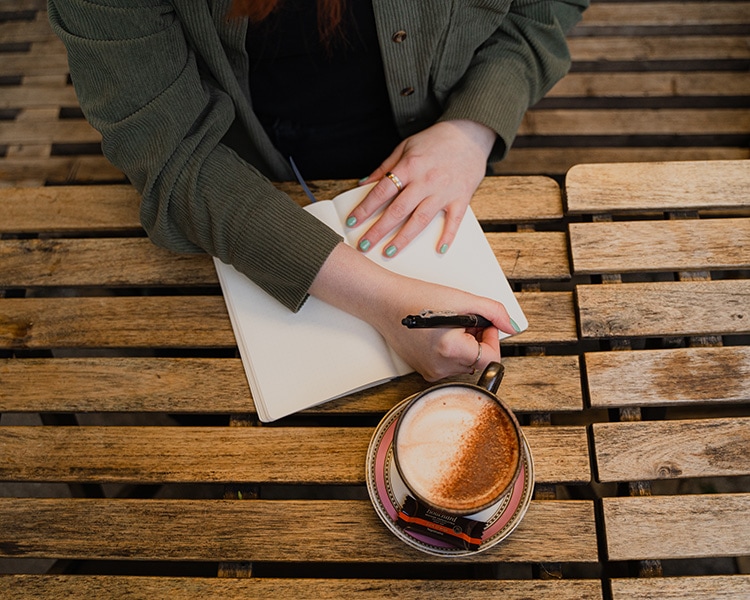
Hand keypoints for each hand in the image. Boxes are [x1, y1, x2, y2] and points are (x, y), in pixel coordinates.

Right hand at [309, 244, 516, 381]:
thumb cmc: (416, 298)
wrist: (384, 302)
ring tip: (449, 325)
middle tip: (465, 319)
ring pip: (465, 364)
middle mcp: (441, 367)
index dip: (492, 339)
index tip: (482, 323)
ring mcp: (431, 372)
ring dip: (466, 346)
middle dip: (478, 340)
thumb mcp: (462, 299)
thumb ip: (493, 312)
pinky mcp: (424, 371)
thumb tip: (510, 326)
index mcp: (451, 351)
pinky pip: (450, 365)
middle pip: (479, 361)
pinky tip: (439, 334)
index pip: (492, 359)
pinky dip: (452, 351)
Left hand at [347, 120, 495, 257]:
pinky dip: (447, 236)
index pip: (382, 191)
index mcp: (409, 166)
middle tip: (364, 245)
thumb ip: (385, 167)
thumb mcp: (405, 147)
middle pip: (398, 210)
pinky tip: (439, 250)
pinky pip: (454, 221)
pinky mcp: (461, 198)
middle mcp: (425, 181)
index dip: (365, 208)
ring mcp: (444, 191)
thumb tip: (363, 183)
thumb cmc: (435, 141)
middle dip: (378, 230)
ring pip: (420, 220)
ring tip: (388, 252)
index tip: (352, 222)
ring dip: (403, 239)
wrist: (469, 134)